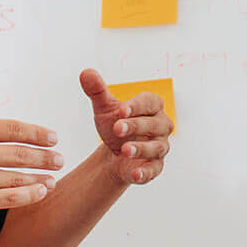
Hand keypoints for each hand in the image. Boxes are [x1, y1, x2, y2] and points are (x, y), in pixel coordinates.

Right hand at [0, 60, 61, 223]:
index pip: (14, 128)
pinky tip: (41, 193)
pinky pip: (10, 198)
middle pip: (22, 153)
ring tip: (55, 178)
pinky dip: (30, 196)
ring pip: (20, 177)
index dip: (38, 133)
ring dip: (42, 177)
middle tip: (60, 157)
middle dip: (46, 156)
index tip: (52, 136)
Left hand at [80, 69, 170, 184]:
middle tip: (117, 128)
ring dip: (141, 149)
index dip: (136, 106)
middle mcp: (161, 126)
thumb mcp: (104, 108)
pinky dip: (146, 172)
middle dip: (136, 126)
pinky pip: (154, 170)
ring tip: (125, 150)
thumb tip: (85, 72)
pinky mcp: (155, 167)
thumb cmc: (116, 124)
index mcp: (152, 107)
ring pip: (156, 148)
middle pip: (153, 124)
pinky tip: (134, 173)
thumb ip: (97, 91)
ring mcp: (160, 147)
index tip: (121, 110)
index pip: (149, 102)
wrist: (114, 152)